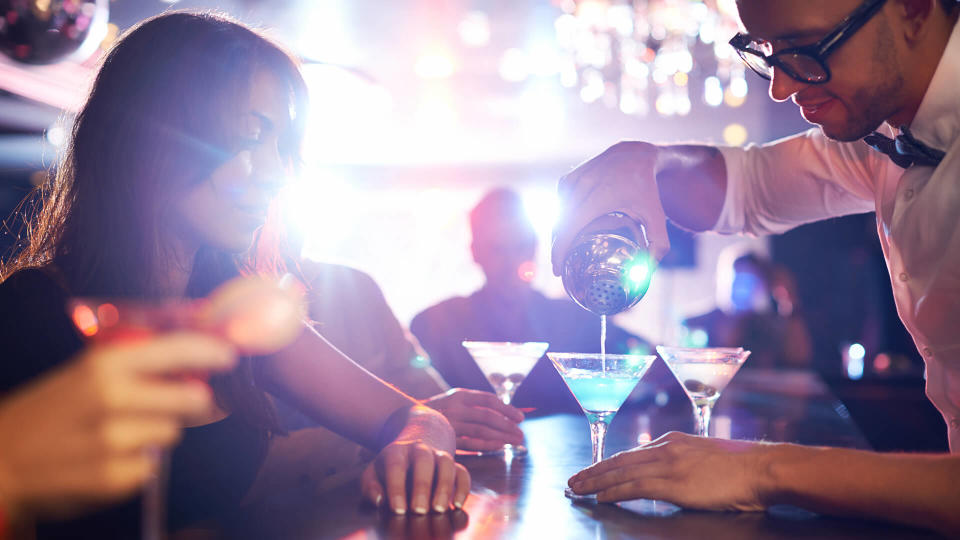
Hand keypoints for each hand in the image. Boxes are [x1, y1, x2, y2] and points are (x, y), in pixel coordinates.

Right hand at [0, 332, 235, 517]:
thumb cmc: (49, 412)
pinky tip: (108, 459)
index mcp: (105, 365)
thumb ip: (136, 366)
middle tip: (181, 403)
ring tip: (119, 434)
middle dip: (191, 402)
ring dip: (157, 434)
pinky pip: (151, 467)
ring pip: (172, 433)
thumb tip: (194, 362)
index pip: (178, 350)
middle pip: (192, 399)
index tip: (230, 355)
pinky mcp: (114, 477)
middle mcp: (112, 398)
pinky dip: (138, 465)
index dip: (211, 352)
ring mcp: (113, 440)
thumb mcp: (84, 374)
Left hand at [360, 407, 469, 514]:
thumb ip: (370, 487)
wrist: (414, 445)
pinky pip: (463, 472)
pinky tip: (457, 505)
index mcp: (397, 451)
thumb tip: (379, 500)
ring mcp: (439, 455)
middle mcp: (420, 450)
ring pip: (447, 463)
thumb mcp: (373, 473)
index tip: (398, 509)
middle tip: (419, 511)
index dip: (397, 487)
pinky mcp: (454, 465)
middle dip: (422, 486)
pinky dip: (463, 488)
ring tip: (439, 509)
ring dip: (445, 486)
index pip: (396, 465)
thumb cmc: (389, 468)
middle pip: (424, 461)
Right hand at [424, 389, 524, 451]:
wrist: (406, 418)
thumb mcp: (455, 400)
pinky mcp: (447, 439)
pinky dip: (487, 445)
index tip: (520, 417)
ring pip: (482, 430)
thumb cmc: (439, 410)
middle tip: (521, 433)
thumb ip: (475, 405)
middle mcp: (455, 408)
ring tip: (516, 440)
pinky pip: (471, 443)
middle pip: (487, 416)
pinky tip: (500, 446)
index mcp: (460, 395)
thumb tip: (505, 412)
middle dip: (507, 425)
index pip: (488, 400)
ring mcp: (450, 424)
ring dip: (502, 436)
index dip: (507, 409)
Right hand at [551, 141, 669, 275]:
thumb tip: (647, 274)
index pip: (569, 228)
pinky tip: (566, 230)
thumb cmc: (647, 188)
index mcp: (599, 196)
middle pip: (559, 225)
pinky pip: (559, 204)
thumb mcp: (657, 216)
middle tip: (561, 267)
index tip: (558, 270)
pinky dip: (560, 219)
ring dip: (557, 234)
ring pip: (557, 215)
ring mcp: (572, 180)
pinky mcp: (568, 178)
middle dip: (556, 249)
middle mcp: (582, 186)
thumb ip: (658, 245)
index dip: (559, 252)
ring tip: (563, 250)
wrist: (637, 155)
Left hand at [567, 431, 771, 510]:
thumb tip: (676, 477)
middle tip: (574, 478)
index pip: (634, 453)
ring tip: (578, 488)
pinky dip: (614, 491)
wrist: (763, 469)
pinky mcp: (674, 483)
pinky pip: (635, 486)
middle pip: (621, 459)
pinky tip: (600, 496)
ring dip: (596, 481)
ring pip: (622, 471)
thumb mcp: (709, 458)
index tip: (595, 470)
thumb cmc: (744, 469)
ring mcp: (670, 464)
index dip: (611, 463)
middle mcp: (668, 448)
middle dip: (595, 470)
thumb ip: (687, 463)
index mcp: (675, 441)